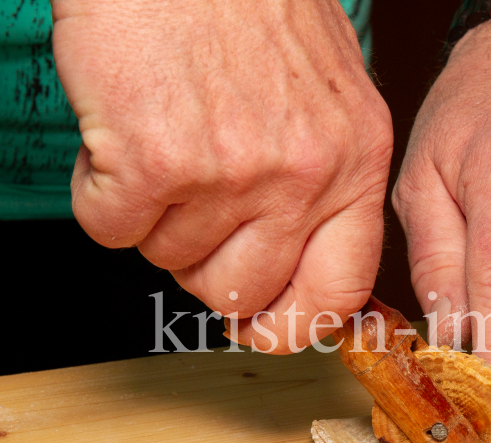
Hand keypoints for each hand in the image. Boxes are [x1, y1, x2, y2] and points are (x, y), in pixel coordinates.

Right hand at [52, 0, 391, 350]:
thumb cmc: (250, 8)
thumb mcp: (329, 98)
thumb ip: (326, 182)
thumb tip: (303, 267)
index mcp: (355, 162)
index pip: (339, 292)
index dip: (293, 327)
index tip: (265, 328)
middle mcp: (302, 174)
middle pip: (240, 291)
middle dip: (205, 264)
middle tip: (193, 204)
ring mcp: (231, 171)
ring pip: (170, 260)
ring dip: (155, 215)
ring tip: (167, 137)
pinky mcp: (152, 159)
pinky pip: (112, 228)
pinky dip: (102, 192)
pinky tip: (124, 134)